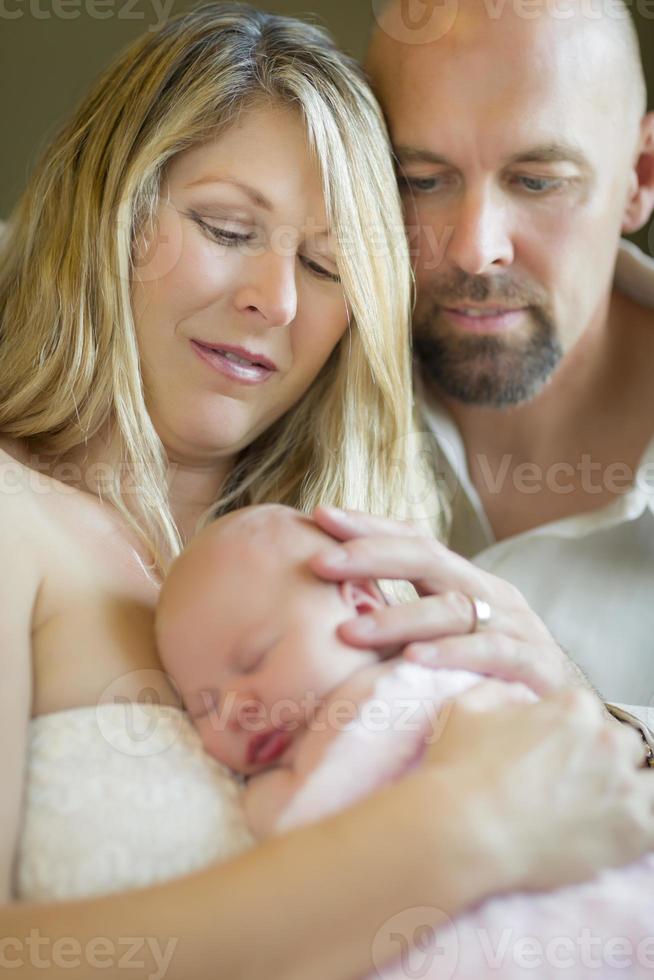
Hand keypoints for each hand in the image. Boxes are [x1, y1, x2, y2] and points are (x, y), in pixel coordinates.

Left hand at [310, 507, 586, 696]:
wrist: (568, 714)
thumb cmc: (492, 674)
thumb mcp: (447, 638)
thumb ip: (403, 621)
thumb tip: (330, 611)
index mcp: (464, 581)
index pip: (414, 540)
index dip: (369, 526)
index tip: (320, 516)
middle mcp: (489, 593)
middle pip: (426, 559)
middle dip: (370, 556)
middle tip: (321, 561)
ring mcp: (514, 625)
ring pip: (450, 608)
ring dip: (395, 618)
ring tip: (347, 633)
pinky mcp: (532, 664)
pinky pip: (488, 652)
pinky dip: (448, 654)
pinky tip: (411, 661)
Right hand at [424, 683, 653, 890]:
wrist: (464, 832)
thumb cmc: (459, 770)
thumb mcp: (464, 708)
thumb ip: (498, 692)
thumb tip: (515, 695)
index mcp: (573, 707)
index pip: (588, 713)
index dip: (569, 734)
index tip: (553, 754)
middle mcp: (607, 740)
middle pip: (622, 745)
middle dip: (601, 760)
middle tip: (570, 783)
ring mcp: (624, 787)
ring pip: (646, 784)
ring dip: (626, 792)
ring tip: (594, 810)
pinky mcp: (634, 833)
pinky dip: (636, 829)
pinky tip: (609, 834)